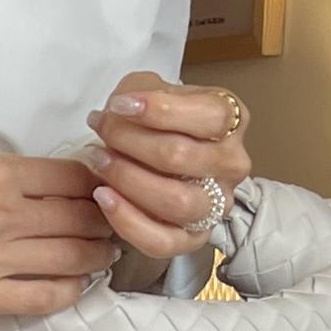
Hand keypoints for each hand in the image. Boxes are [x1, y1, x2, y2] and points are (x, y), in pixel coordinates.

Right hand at [0, 154, 121, 318]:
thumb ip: (3, 174)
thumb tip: (54, 184)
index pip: (73, 176)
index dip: (98, 183)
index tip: (104, 190)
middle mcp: (0, 214)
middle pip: (82, 217)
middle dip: (108, 220)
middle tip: (117, 224)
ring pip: (72, 257)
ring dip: (98, 256)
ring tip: (104, 254)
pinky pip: (44, 297)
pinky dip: (71, 291)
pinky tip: (76, 284)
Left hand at [82, 72, 251, 260]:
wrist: (159, 157)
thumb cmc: (157, 122)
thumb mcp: (152, 90)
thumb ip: (139, 90)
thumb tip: (119, 109)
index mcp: (232, 120)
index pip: (209, 115)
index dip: (159, 110)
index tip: (118, 105)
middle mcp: (232, 164)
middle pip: (182, 157)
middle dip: (130, 142)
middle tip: (100, 130)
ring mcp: (217, 204)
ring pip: (176, 201)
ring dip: (128, 180)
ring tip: (99, 162)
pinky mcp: (195, 238)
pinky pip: (163, 240)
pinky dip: (128, 221)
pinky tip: (104, 197)